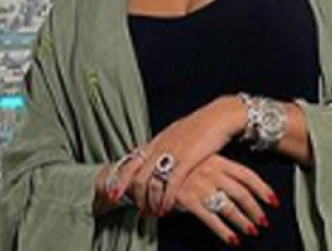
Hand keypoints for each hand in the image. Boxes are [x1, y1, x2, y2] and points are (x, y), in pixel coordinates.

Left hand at [110, 96, 244, 215]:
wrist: (218, 116)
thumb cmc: (199, 126)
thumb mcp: (174, 133)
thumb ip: (160, 145)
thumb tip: (148, 154)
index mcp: (155, 141)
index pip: (130, 162)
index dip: (120, 180)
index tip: (113, 194)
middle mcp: (159, 148)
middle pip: (137, 176)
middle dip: (134, 196)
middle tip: (136, 209)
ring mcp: (172, 154)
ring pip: (151, 183)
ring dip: (150, 201)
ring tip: (151, 213)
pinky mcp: (187, 161)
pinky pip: (171, 185)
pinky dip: (166, 199)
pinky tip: (165, 209)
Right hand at [171, 154, 278, 245]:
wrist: (153, 167)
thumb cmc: (181, 165)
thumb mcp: (203, 161)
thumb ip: (221, 171)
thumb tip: (243, 187)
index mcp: (218, 161)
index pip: (248, 175)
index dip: (263, 189)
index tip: (273, 201)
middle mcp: (211, 172)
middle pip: (242, 194)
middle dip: (255, 210)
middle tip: (263, 221)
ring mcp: (200, 186)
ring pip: (229, 208)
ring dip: (243, 222)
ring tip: (250, 231)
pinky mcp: (188, 200)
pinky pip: (211, 219)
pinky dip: (224, 232)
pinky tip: (231, 238)